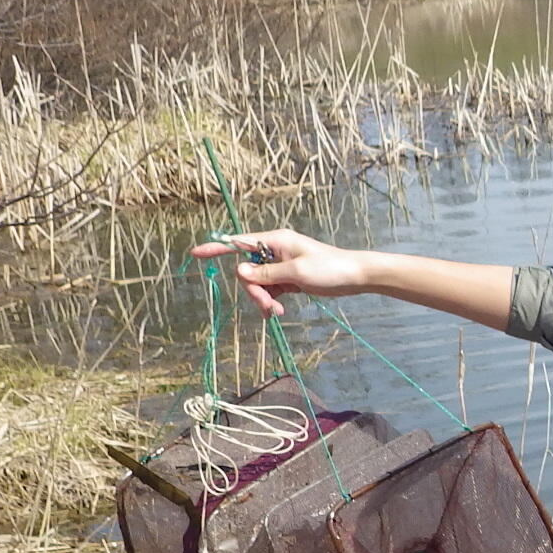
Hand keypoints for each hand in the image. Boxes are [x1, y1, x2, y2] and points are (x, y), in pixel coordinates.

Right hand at [186, 228, 374, 318]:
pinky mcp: (288, 278)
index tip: (196, 254)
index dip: (217, 248)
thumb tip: (239, 271)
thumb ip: (267, 273)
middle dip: (254, 290)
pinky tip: (279, 311)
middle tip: (268, 306)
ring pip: (258, 283)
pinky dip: (271, 301)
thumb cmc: (330, 269)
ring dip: (263, 299)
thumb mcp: (296, 272)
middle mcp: (275, 250)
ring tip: (278, 312)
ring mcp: (281, 265)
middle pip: (247, 270)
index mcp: (275, 240)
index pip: (239, 242)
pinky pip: (270, 290)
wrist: (356, 277)